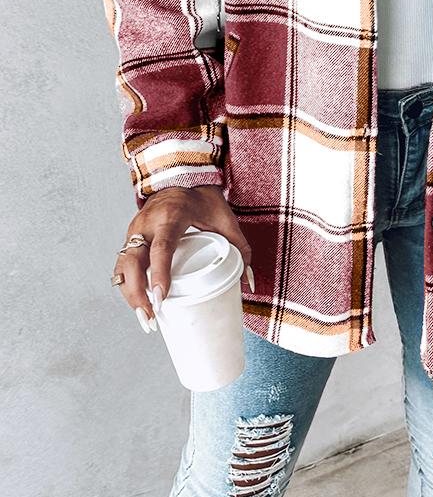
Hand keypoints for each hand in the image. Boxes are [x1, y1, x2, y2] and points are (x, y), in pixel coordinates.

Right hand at [112, 185, 254, 333]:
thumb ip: (240, 247)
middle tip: (152, 318)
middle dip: (138, 294)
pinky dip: (126, 286)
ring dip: (130, 294)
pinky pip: (121, 265)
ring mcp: (135, 230)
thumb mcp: (225, 219)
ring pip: (122, 266)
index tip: (161, 299)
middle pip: (133, 262)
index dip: (159, 274)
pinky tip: (138, 304)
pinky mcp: (130, 237)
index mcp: (171, 216)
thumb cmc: (204, 199)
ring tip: (146, 318)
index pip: (161, 248)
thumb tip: (247, 282)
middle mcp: (147, 223)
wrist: (181, 178)